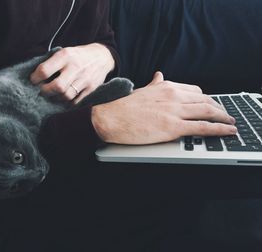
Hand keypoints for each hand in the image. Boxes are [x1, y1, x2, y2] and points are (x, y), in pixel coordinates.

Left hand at [30, 43, 114, 103]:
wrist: (102, 57)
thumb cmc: (78, 55)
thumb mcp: (65, 51)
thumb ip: (52, 62)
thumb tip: (35, 75)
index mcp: (65, 56)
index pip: (45, 71)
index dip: (35, 78)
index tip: (33, 80)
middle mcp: (75, 67)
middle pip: (57, 87)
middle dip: (45, 91)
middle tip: (41, 90)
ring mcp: (84, 79)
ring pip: (66, 96)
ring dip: (56, 98)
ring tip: (52, 95)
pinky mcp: (91, 88)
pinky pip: (75, 101)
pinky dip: (67, 102)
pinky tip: (63, 97)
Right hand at [91, 72, 236, 144]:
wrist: (108, 117)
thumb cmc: (122, 106)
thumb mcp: (141, 90)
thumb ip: (154, 84)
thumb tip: (159, 75)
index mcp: (166, 87)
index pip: (196, 91)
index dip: (206, 100)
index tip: (211, 106)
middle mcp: (174, 95)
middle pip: (206, 100)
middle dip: (218, 108)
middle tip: (224, 116)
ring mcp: (174, 110)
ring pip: (209, 111)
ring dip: (224, 117)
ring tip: (230, 123)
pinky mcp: (173, 126)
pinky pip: (203, 127)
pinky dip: (219, 129)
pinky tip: (227, 131)